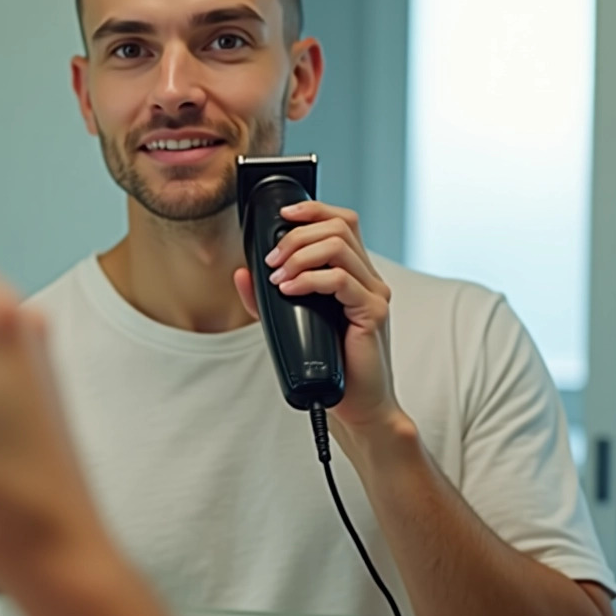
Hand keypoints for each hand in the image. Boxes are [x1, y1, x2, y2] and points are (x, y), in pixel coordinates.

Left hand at [233, 201, 399, 433]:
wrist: (357, 405)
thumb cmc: (330, 365)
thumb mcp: (288, 324)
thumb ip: (264, 299)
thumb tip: (241, 273)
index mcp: (353, 273)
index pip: (342, 222)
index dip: (313, 210)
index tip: (282, 217)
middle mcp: (368, 278)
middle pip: (340, 226)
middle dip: (297, 235)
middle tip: (272, 260)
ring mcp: (374, 294)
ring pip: (339, 247)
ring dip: (299, 256)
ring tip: (278, 277)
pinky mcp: (373, 312)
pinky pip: (341, 281)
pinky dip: (309, 279)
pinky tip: (290, 290)